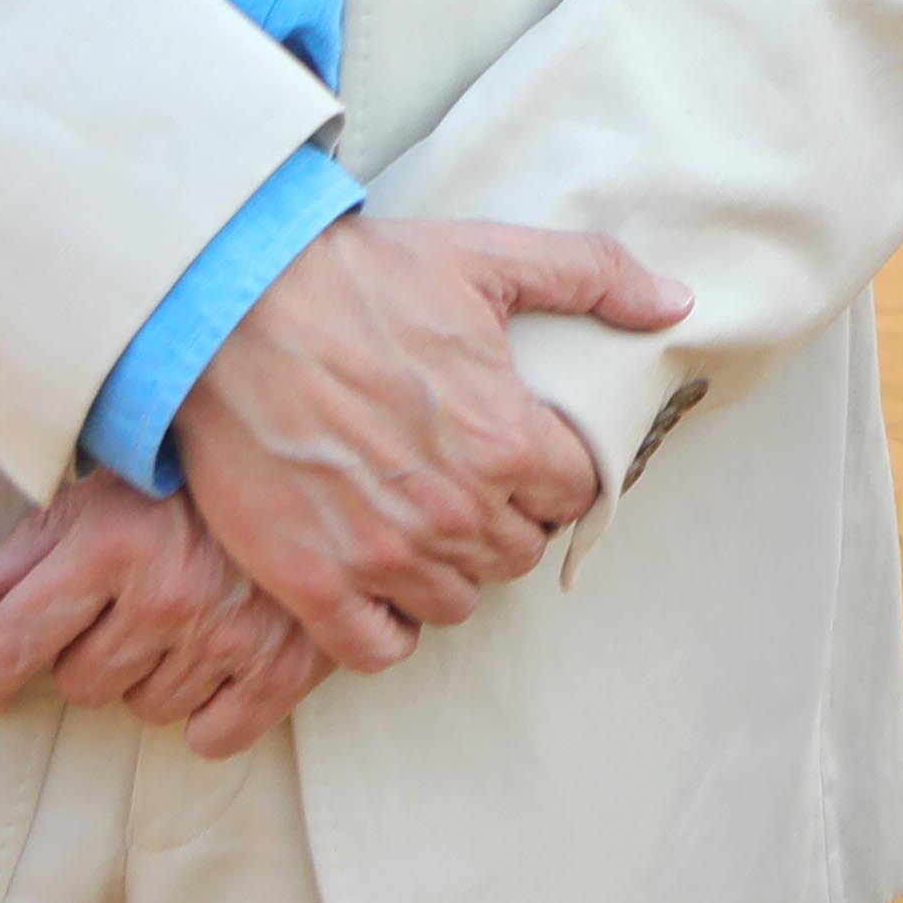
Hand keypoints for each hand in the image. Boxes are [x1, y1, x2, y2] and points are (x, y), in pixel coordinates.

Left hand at [0, 470, 327, 756]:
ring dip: (151, 678)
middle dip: (89, 656)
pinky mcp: (284, 667)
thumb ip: (34, 542)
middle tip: (126, 613)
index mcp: (114, 543)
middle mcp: (166, 595)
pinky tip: (216, 669)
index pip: (20, 638)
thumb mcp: (111, 486)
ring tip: (182, 624)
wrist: (324, 460)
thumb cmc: (203, 471)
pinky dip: (208, 715)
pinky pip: (214, 736)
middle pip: (81, 683)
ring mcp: (227, 636)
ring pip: (145, 709)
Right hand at [176, 215, 685, 670]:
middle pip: (518, 552)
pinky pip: (378, 647)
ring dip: (451, 569)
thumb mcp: (488, 256)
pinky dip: (388, 626)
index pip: (575, 494)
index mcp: (505, 439)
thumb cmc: (358, 280)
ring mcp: (381, 555)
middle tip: (469, 481)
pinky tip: (380, 581)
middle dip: (506, 519)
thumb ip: (593, 276)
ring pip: (457, 602)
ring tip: (423, 522)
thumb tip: (675, 302)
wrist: (227, 311)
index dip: (555, 471)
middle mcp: (453, 510)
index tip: (527, 452)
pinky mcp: (312, 582)